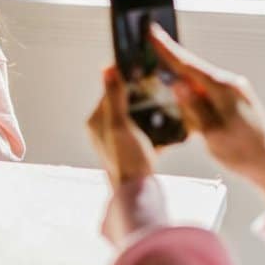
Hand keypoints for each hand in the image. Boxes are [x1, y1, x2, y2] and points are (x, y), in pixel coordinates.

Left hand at [87, 65, 167, 244]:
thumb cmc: (127, 161)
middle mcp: (103, 130)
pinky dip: (155, 128)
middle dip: (142, 96)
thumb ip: (114, 97)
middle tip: (159, 89)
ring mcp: (118, 140)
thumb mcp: (121, 125)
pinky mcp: (132, 150)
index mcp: (96, 122)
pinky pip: (144, 131)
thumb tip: (107, 69)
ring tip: (165, 106)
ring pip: (136, 116)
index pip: (110, 91)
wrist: (138, 194)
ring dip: (150, 111)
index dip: (126, 80)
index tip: (143, 71)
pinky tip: (168, 126)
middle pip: (125, 102)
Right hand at [149, 24, 264, 205]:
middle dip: (170, 61)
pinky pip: (208, 92)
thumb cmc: (245, 153)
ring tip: (167, 84)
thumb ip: (194, 108)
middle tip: (149, 48)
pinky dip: (195, 95)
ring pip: (200, 82)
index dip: (167, 49)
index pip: (188, 65)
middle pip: (193, 69)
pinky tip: (188, 103)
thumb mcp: (213, 134)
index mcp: (224, 89)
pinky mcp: (236, 100)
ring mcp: (235, 91)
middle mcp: (231, 84)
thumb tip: (177, 85)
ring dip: (183, 82)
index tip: (152, 32)